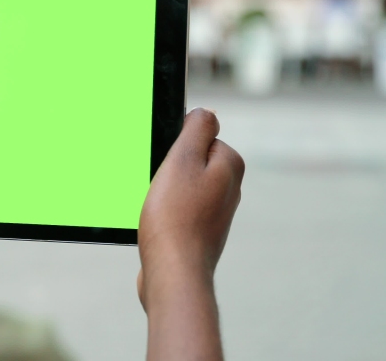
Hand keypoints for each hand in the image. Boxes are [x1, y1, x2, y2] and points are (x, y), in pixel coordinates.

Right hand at [137, 108, 244, 360]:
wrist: (173, 274)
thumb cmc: (174, 217)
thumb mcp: (182, 160)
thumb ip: (197, 129)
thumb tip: (207, 112)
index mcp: (230, 166)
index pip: (200, 136)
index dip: (176, 146)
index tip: (163, 163)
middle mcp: (230, 189)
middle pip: (190, 161)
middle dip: (169, 170)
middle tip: (157, 186)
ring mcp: (216, 213)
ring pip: (182, 187)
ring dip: (164, 193)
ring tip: (156, 208)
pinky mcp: (200, 234)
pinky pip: (178, 211)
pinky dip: (164, 214)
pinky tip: (156, 225)